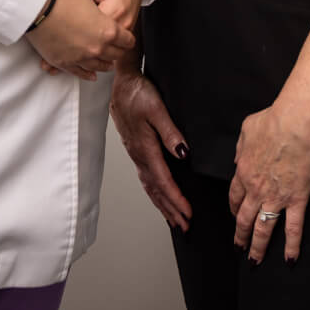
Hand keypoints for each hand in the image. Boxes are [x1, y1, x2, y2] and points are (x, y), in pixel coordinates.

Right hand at [27, 0, 134, 78]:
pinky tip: (92, 75)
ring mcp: (81, 58)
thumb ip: (98, 15)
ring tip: (107, 64)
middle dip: (117, 51)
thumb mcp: (88, 0)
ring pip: (99, 67)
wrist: (38, 9)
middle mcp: (97, 48)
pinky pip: (80, 73)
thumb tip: (98, 18)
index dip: (127, 38)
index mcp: (108, 31)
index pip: (127, 40)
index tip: (127, 39)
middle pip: (115, 55)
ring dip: (105, 64)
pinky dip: (87, 74)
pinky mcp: (65, 63)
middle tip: (118, 50)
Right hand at [111, 63, 192, 230]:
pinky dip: (154, 192)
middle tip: (184, 226)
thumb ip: (170, 132)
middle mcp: (139, 156)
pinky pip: (146, 178)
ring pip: (149, 186)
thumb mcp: (157, 109)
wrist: (121, 83)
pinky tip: (158, 196)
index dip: (176, 199)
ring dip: (162, 204)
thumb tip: (183, 154)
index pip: (163, 181)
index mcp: (145, 149)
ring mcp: (136, 154)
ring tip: (174, 220)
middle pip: (156, 190)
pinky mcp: (136, 149)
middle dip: (170, 210)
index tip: (188, 213)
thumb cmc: (138, 93)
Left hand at [230, 102, 309, 264]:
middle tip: (238, 247)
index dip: (234, 208)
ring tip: (254, 261)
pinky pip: (293, 227)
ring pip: (263, 229)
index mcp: (243, 171)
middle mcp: (256, 189)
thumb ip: (240, 146)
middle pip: (244, 218)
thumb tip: (238, 157)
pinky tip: (289, 259)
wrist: (294, 124)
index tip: (235, 215)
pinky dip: (292, 246)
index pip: (234, 196)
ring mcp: (276, 197)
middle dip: (240, 236)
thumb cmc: (272, 121)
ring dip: (257, 247)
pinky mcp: (296, 199)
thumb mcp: (246, 129)